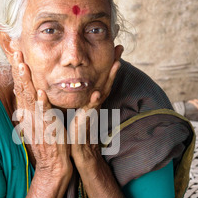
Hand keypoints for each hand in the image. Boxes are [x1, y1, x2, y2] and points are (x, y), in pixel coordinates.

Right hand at [11, 52, 72, 179]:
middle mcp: (30, 116)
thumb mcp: (37, 124)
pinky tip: (40, 93)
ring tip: (22, 65)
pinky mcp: (48, 131)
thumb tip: (31, 95)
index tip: (15, 53)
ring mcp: (37, 123)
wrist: (53, 166)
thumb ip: (34, 109)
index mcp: (28, 113)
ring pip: (29, 99)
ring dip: (25, 82)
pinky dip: (42, 104)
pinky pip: (44, 115)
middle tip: (15, 51)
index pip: (20, 87)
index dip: (18, 71)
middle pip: (21, 89)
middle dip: (18, 70)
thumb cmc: (48, 145)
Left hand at [70, 47, 121, 165]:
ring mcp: (93, 111)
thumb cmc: (77, 129)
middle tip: (120, 47)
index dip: (108, 63)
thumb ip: (82, 96)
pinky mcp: (87, 120)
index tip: (115, 48)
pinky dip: (93, 100)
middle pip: (107, 80)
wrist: (79, 150)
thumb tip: (83, 84)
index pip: (102, 77)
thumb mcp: (80, 108)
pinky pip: (90, 109)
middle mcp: (96, 102)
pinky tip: (96, 92)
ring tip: (117, 63)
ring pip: (103, 91)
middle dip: (114, 64)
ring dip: (111, 78)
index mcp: (93, 98)